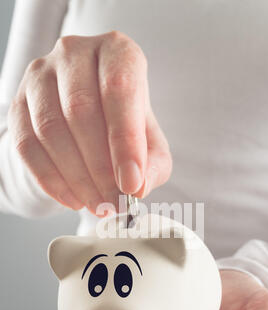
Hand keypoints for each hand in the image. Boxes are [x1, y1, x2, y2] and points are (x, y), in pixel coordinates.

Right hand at [8, 32, 171, 213]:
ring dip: (76, 178)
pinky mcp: (18, 103)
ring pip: (50, 129)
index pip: (119, 89)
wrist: (88, 118)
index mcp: (116, 52)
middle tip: (114, 201)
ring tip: (97, 205)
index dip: (125, 142)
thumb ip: (153, 163)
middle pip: (80, 111)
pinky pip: (27, 145)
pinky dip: (51, 180)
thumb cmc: (124, 125)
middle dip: (99, 168)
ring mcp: (41, 76)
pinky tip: (73, 199)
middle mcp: (75, 53)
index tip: (131, 183)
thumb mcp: (150, 142)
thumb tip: (138, 186)